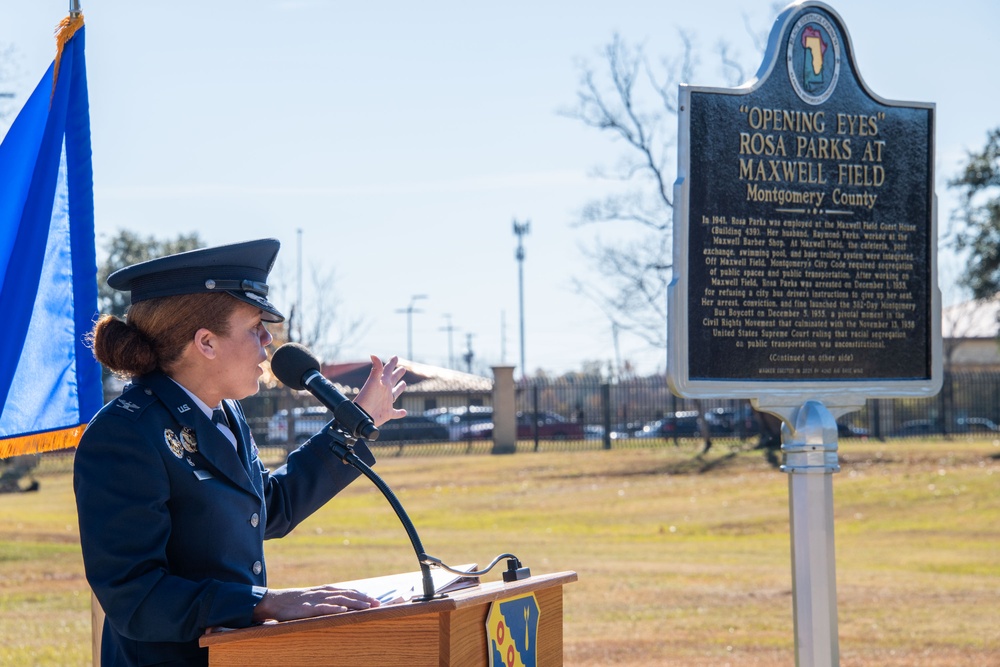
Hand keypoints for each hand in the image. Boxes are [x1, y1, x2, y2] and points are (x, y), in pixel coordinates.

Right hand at [252, 585, 379, 622]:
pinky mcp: (307, 608)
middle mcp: (324, 593)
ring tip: (367, 607)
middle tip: (378, 604)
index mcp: (326, 591)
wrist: (275, 601)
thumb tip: (343, 607)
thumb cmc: (295, 603)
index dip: (363, 596)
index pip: (349, 591)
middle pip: (348, 594)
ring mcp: (316, 600)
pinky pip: (323, 608)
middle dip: (364, 599)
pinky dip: (334, 608)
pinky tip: (344, 610)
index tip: (376, 600)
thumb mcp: (314, 600)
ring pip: (339, 600)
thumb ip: (327, 601)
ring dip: (355, 603)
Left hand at [354, 355, 406, 426]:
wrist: (362, 415)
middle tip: (402, 368)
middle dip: (397, 373)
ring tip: (403, 384)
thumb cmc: (367, 399)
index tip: (395, 356)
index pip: (387, 370)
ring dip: (399, 389)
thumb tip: (373, 354)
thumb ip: (376, 369)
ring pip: (395, 394)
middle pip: (393, 380)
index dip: (392, 363)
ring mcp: (386, 402)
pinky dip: (400, 413)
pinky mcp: (387, 413)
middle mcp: (384, 391)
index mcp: (382, 382)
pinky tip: (404, 412)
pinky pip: (395, 413)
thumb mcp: (373, 382)